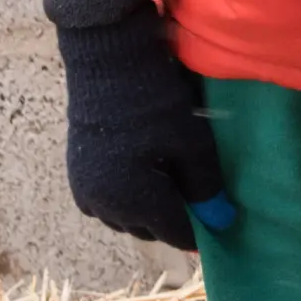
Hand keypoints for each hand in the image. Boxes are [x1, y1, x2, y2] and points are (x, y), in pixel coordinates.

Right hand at [56, 16, 229, 248]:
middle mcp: (103, 206)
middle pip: (148, 229)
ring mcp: (86, 192)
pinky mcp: (78, 177)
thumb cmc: (156, 103)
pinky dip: (129, 197)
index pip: (174, 234)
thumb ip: (206, 188)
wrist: (109, 66)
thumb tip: (222, 222)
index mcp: (133, 202)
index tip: (220, 223)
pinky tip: (147, 172)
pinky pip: (108, 203)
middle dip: (175, 219)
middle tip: (200, 196)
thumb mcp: (193, 144)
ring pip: (126, 218)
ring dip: (150, 210)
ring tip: (174, 180)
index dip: (200, 230)